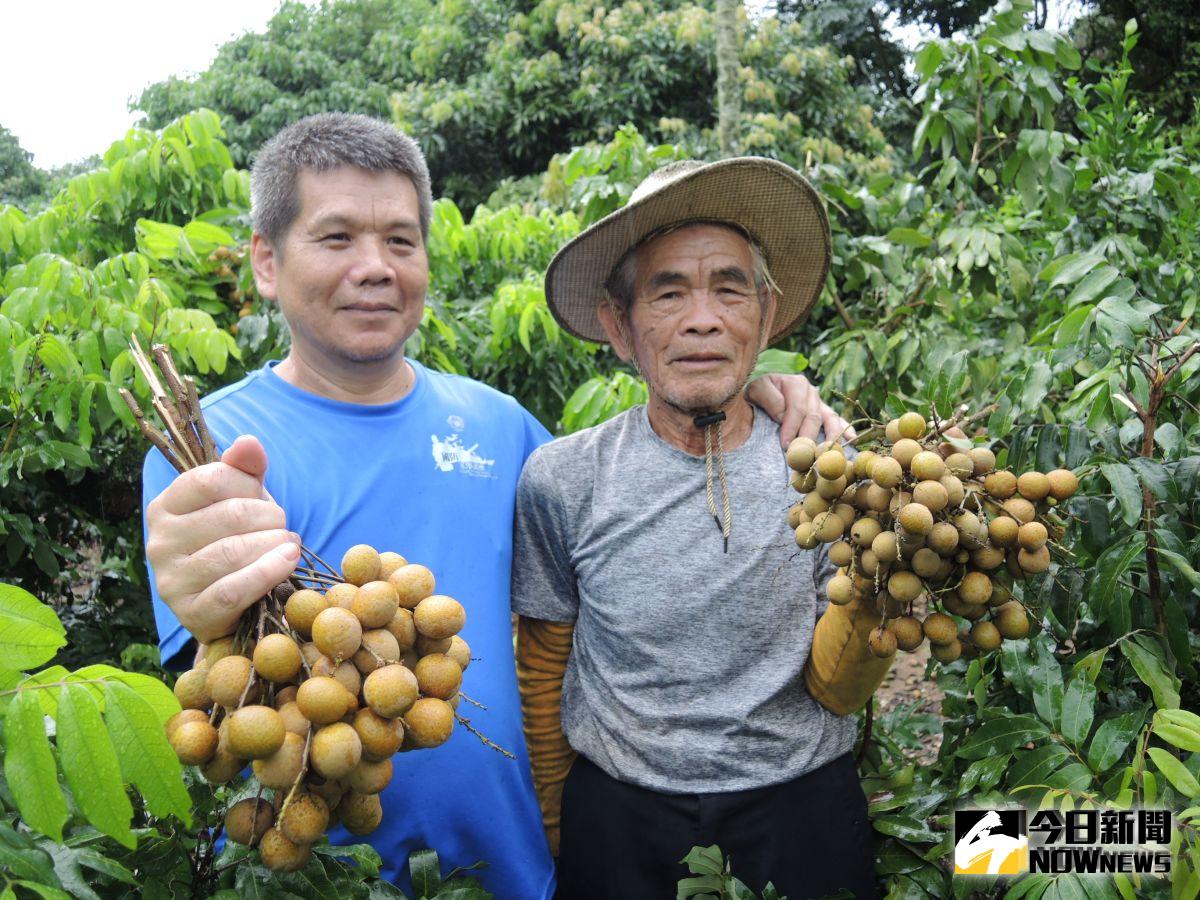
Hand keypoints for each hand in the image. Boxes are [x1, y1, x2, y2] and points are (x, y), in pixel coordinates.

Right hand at [145, 435, 299, 643]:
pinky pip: (233, 591)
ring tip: (289, 546)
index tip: (263, 499)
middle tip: (283, 527)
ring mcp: (171, 581)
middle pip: (230, 515)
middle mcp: (160, 542)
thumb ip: (244, 470)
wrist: (228, 605)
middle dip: (270, 518)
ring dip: (275, 545)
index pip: (209, 479)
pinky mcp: (190, 613)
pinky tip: (287, 562)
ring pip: (233, 552)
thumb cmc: (234, 541)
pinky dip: (268, 573)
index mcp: (165, 507)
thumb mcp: (240, 500)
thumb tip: (248, 442)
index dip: (248, 485)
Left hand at [746, 372, 856, 447]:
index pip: (797, 409)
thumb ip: (768, 399)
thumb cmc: (754, 396)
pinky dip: (846, 430)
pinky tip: (852, 440)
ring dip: (831, 437)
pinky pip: (838, 421)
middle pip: (814, 416)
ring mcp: (819, 402)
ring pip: (830, 419)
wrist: (756, 395)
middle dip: (809, 438)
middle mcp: (809, 391)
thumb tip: (783, 416)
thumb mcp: (754, 391)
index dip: (792, 428)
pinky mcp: (824, 412)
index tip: (785, 446)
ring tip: (829, 452)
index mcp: (794, 383)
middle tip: (805, 457)